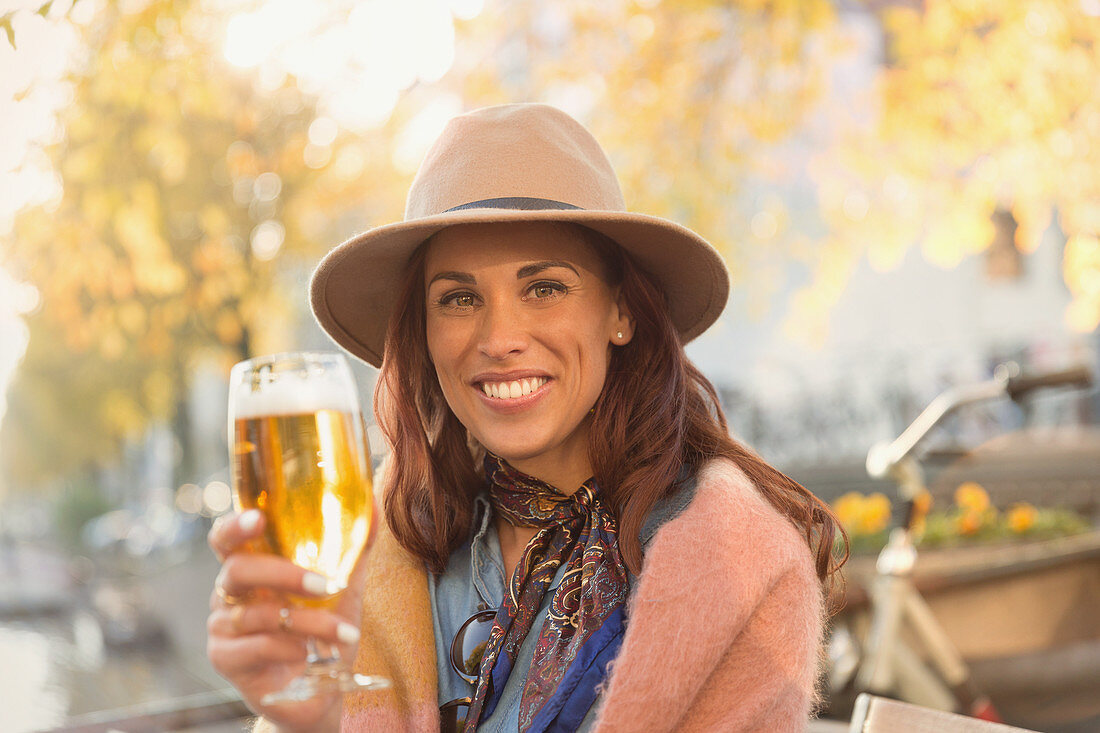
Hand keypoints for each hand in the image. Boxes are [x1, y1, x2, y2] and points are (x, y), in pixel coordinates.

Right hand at [206, 509, 373, 731]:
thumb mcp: (345, 586)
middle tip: (325, 585)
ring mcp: (222, 626)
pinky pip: (256, 646)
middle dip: (284, 574)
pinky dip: (290, 648)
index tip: (258, 518)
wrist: (321, 689)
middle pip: (237, 570)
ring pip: (258, 614)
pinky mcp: (226, 659)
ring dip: (308, 622)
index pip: (226, 538)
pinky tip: (311, 654)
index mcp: (252, 568)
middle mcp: (228, 593)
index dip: (234, 525)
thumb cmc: (325, 630)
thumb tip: (373, 504)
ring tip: (343, 633)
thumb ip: (355, 546)